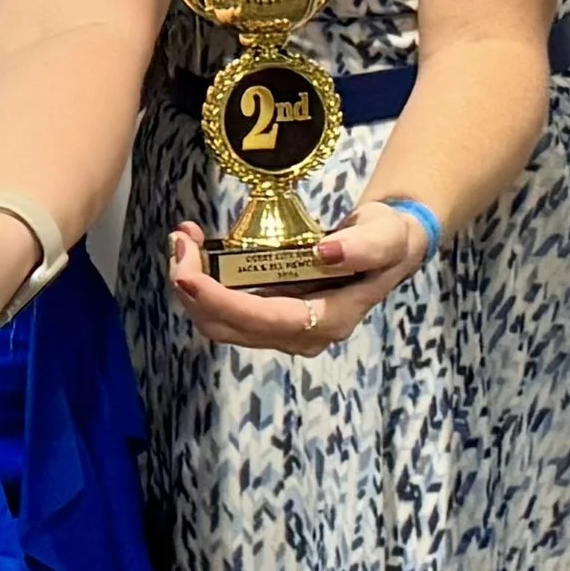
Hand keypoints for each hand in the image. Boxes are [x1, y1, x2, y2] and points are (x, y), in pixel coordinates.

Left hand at [166, 197, 429, 358]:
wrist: (388, 246)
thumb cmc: (389, 239)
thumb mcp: (387, 236)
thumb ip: (363, 247)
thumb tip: (325, 254)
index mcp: (329, 319)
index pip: (265, 320)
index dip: (222, 301)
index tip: (188, 276)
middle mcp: (301, 334)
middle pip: (230, 327)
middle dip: (194, 289)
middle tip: (179, 240)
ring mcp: (282, 330)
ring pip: (219, 323)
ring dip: (192, 286)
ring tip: (184, 238)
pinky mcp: (267, 317)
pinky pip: (224, 310)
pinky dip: (202, 283)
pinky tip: (197, 249)